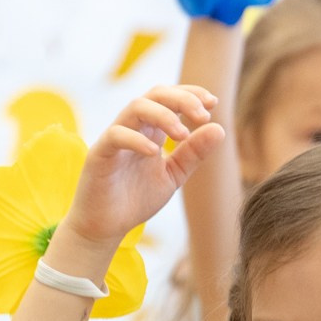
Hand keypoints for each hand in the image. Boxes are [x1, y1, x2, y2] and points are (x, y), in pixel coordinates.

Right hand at [56, 85, 224, 254]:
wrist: (106, 226)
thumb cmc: (136, 198)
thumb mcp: (173, 175)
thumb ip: (193, 154)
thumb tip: (220, 128)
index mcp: (151, 130)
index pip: (169, 97)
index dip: (191, 94)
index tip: (214, 102)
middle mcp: (133, 127)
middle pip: (155, 95)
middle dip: (182, 99)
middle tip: (203, 114)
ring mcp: (115, 137)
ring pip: (136, 107)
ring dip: (163, 115)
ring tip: (182, 135)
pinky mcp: (99, 153)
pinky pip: (116, 135)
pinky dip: (137, 140)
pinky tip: (155, 153)